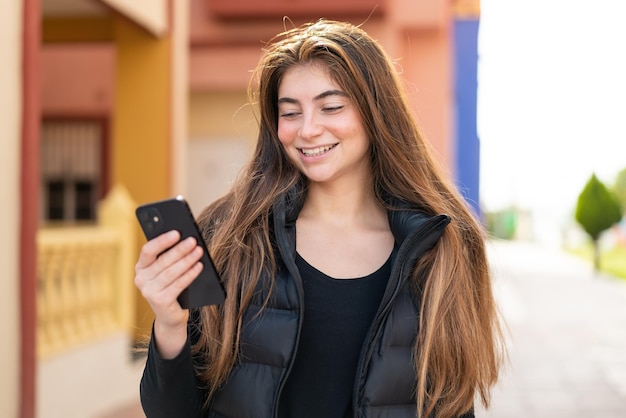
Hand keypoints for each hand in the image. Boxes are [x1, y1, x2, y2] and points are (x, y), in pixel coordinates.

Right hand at [134, 230, 203, 356]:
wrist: (170, 315)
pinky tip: (199, 266)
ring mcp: (149, 291)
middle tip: (193, 241)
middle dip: (180, 249)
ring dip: (187, 260)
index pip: (148, 250)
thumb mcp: (166, 270)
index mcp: (141, 267)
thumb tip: (185, 239)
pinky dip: (190, 274)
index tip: (177, 232)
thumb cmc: (170, 286)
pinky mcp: (160, 301)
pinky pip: (178, 284)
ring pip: (172, 272)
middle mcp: (141, 279)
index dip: (162, 241)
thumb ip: (169, 257)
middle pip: (163, 261)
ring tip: (199, 251)